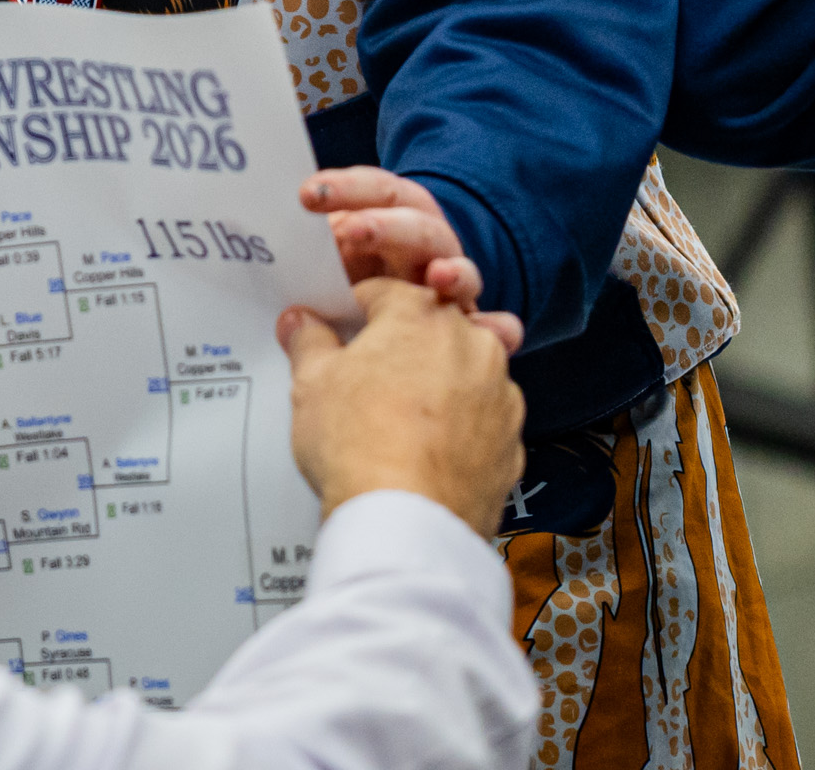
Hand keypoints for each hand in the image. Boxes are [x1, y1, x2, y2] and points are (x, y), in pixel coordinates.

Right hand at [279, 279, 523, 530]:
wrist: (407, 523)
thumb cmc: (358, 443)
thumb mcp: (312, 383)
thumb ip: (308, 341)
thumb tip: (301, 322)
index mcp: (422, 314)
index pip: (383, 292)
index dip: (354, 312)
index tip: (337, 334)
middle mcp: (473, 344)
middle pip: (431, 330)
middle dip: (402, 347)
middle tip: (366, 381)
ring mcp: (501, 395)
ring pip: (464, 375)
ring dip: (438, 386)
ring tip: (398, 422)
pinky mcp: (513, 444)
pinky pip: (482, 423)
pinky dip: (460, 431)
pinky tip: (426, 454)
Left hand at [301, 169, 522, 354]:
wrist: (406, 320)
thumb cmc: (360, 283)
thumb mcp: (335, 264)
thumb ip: (314, 255)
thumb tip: (271, 248)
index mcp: (391, 218)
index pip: (374, 190)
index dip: (345, 188)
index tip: (306, 195)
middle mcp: (426, 245)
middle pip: (415, 221)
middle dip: (385, 224)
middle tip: (350, 232)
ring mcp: (452, 282)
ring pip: (458, 267)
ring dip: (450, 270)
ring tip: (438, 277)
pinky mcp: (472, 324)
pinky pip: (494, 324)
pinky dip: (498, 327)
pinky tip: (493, 331)